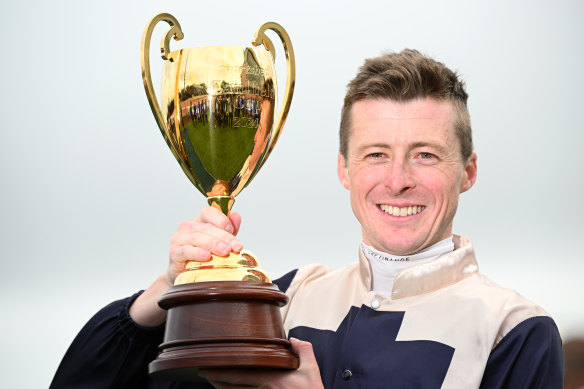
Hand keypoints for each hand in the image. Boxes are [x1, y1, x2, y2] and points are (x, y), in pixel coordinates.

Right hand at [167, 206, 243, 284]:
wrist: (187, 275)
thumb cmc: (205, 257)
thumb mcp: (220, 242)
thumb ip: (229, 230)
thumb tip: (236, 216)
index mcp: (199, 221)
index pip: (208, 212)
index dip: (221, 219)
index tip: (232, 230)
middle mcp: (187, 228)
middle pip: (206, 227)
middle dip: (224, 237)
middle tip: (236, 246)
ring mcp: (179, 239)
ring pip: (197, 238)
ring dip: (213, 244)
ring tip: (225, 251)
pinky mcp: (174, 253)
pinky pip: (185, 251)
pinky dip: (196, 253)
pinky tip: (206, 256)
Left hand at [200, 338, 322, 388]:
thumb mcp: (312, 369)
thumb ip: (303, 349)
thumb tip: (292, 338)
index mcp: (273, 378)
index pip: (242, 374)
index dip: (224, 371)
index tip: (211, 365)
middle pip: (234, 386)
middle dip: (217, 379)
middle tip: (204, 373)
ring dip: (223, 388)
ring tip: (211, 380)